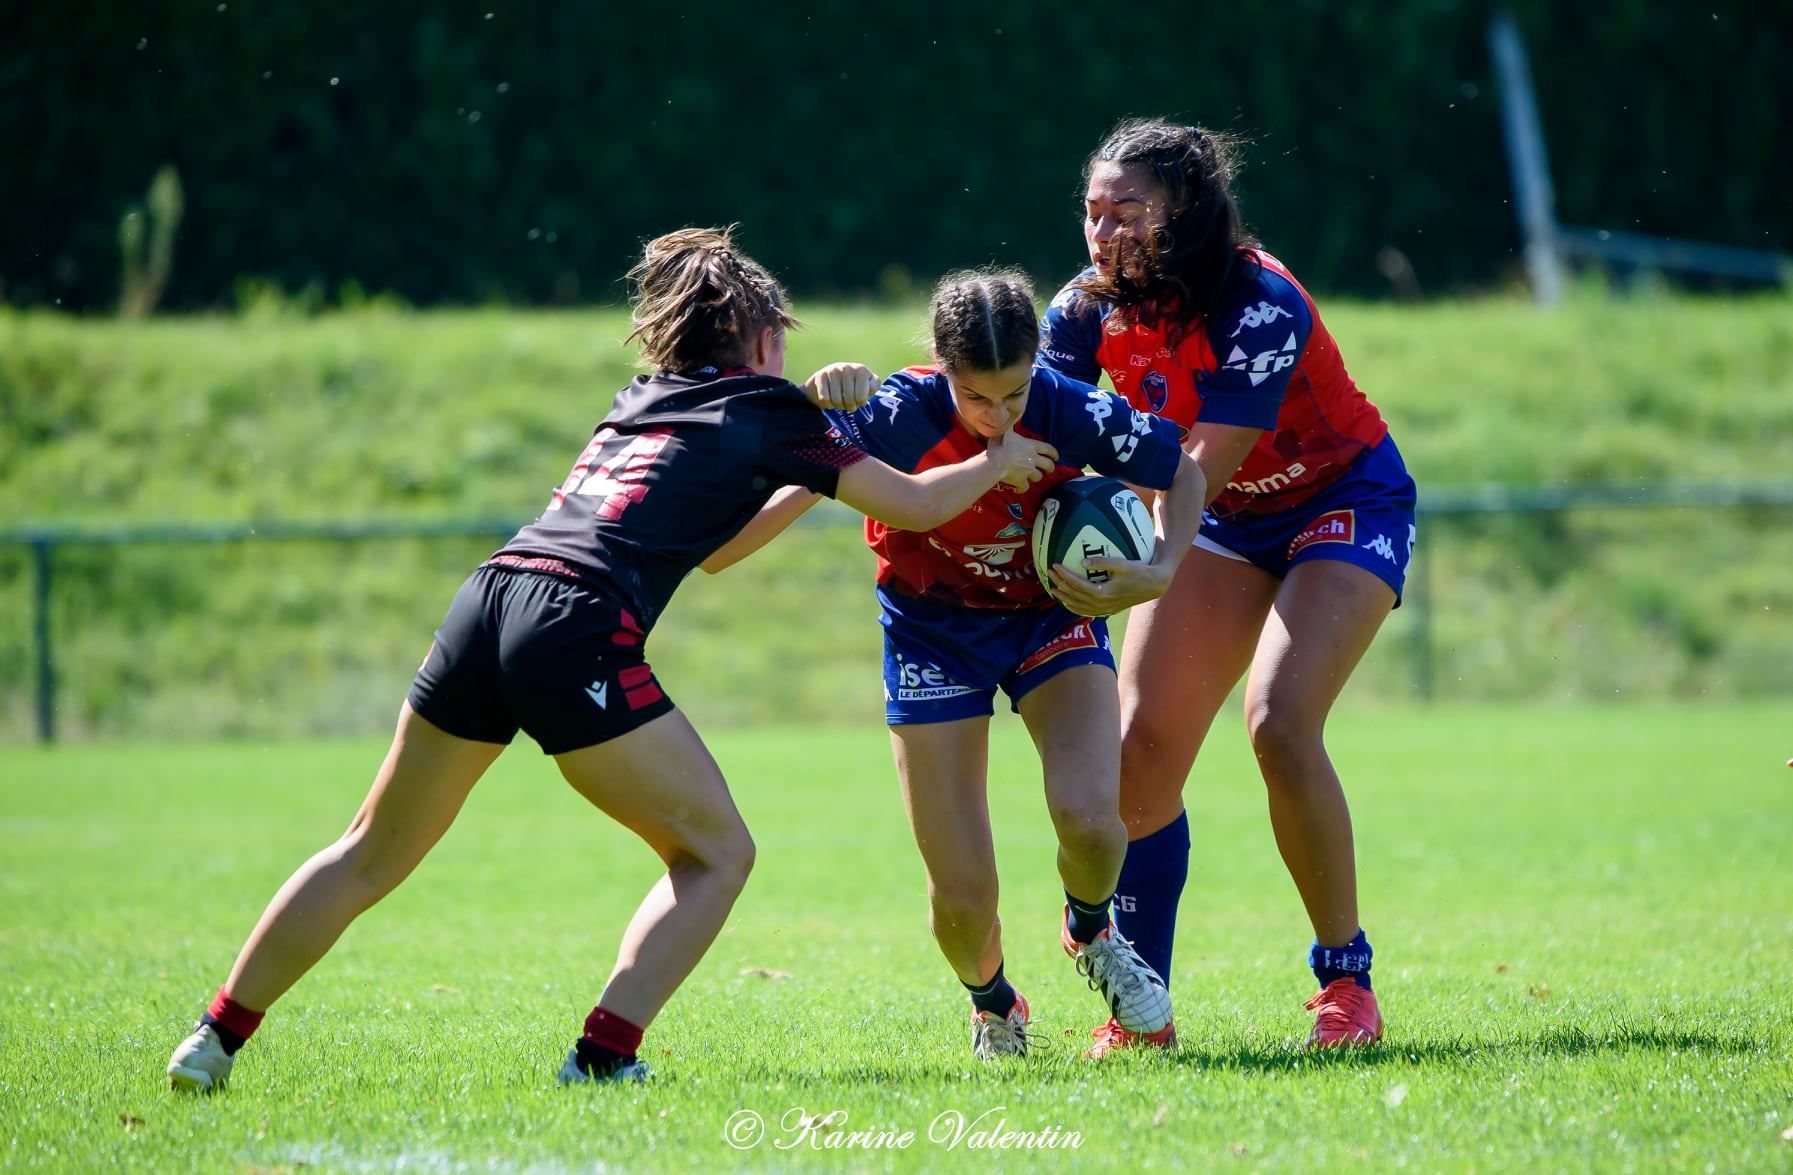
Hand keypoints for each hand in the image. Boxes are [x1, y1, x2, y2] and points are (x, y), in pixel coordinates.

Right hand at [804, 363, 878, 411]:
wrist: (830, 376)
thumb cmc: (854, 383)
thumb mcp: (868, 382)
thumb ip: (874, 386)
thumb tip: (870, 389)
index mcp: (861, 370)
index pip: (861, 398)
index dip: (860, 403)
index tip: (859, 400)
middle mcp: (847, 368)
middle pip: (849, 401)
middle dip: (850, 406)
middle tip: (850, 404)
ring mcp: (832, 371)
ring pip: (836, 401)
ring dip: (839, 406)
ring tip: (841, 401)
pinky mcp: (820, 376)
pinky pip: (824, 399)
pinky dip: (828, 404)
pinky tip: (830, 400)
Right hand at [986, 430, 1057, 490]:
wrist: (994, 462)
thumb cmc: (999, 445)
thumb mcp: (1006, 430)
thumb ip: (1011, 424)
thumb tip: (1011, 413)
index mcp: (1031, 446)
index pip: (1049, 449)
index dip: (1054, 453)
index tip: (1056, 457)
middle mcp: (1033, 459)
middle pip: (1048, 465)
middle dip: (1050, 468)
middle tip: (1049, 469)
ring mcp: (1028, 471)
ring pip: (1038, 477)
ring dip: (1036, 477)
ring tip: (1032, 477)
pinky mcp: (1021, 481)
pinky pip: (1026, 487)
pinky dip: (1023, 487)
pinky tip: (1020, 487)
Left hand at [1045, 555, 1170, 616]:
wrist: (1154, 585)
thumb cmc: (1140, 571)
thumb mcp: (1123, 564)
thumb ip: (1102, 562)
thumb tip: (1082, 561)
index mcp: (1104, 592)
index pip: (1078, 584)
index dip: (1065, 575)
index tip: (1055, 566)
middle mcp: (1102, 603)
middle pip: (1075, 596)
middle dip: (1060, 585)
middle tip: (1049, 574)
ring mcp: (1105, 609)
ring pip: (1079, 606)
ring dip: (1065, 598)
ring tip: (1054, 589)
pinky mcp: (1109, 610)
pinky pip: (1088, 611)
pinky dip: (1076, 608)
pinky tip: (1069, 603)